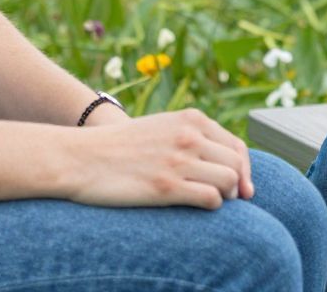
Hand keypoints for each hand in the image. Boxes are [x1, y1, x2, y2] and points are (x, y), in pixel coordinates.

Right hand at [66, 107, 254, 209]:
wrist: (81, 157)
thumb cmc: (121, 147)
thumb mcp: (162, 128)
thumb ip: (191, 136)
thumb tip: (221, 159)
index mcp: (191, 119)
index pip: (236, 146)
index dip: (244, 169)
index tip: (242, 187)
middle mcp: (190, 136)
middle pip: (237, 164)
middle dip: (238, 184)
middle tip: (229, 199)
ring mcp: (179, 161)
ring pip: (229, 181)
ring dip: (225, 196)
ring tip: (211, 201)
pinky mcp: (167, 187)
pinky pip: (211, 198)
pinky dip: (211, 206)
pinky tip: (197, 206)